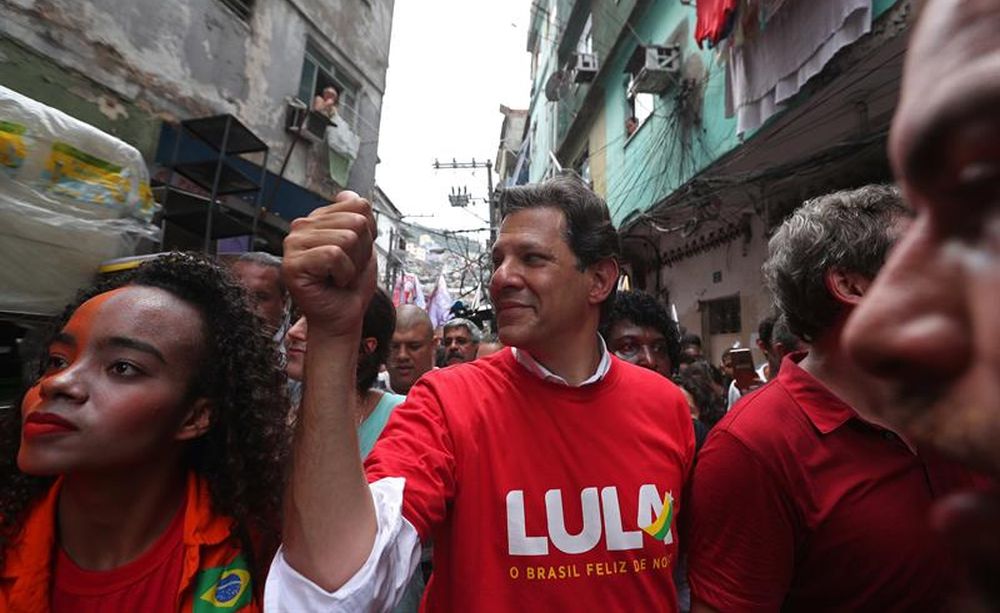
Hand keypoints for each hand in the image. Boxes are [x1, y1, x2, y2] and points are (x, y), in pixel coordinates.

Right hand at [282, 192, 376, 336]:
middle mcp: (302, 227)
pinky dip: (343, 274)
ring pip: (347, 238)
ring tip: (339, 277)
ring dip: (352, 265)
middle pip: (356, 221)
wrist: (342, 317)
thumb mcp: (363, 246)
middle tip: (347, 270)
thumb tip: (348, 193)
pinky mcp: (292, 263)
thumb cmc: (350, 287)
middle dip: (361, 251)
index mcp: (319, 219)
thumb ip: (358, 218)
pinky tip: (331, 282)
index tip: (356, 254)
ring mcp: (294, 244)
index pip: (359, 205)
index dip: (368, 234)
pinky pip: (334, 255)